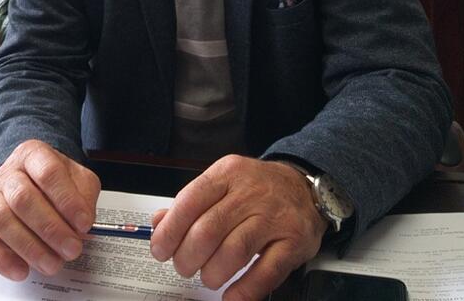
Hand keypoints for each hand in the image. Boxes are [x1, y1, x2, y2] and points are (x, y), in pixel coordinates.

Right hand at [0, 140, 100, 280]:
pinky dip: (1, 258)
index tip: (84, 223)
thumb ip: (84, 197)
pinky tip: (22, 270)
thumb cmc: (56, 181)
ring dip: (29, 247)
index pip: (48, 172)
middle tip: (71, 249)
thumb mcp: (78, 179)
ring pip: (2, 220)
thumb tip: (81, 226)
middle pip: (22, 198)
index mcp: (34, 154)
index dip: (67, 200)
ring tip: (52, 264)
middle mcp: (9, 173)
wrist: (29, 178)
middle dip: (50, 228)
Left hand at [149, 156, 326, 300]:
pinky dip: (245, 289)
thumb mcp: (222, 183)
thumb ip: (190, 203)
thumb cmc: (257, 188)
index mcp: (227, 174)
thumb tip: (159, 223)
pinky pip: (266, 272)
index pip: (190, 202)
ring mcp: (274, 217)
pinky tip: (232, 295)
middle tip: (184, 267)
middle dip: (188, 257)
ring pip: (234, 251)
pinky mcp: (293, 241)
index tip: (160, 250)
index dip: (170, 231)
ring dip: (213, 273)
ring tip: (208, 277)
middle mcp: (250, 193)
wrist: (304, 187)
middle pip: (208, 230)